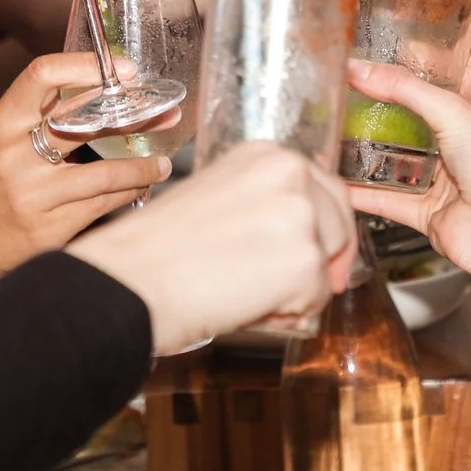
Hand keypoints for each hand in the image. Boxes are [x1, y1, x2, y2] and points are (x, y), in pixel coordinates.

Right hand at [0, 53, 173, 283]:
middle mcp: (13, 157)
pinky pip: (100, 207)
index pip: (42, 76)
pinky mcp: (47, 231)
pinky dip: (126, 195)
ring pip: (105, 176)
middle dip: (135, 117)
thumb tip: (99, 91)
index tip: (124, 70)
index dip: (86, 66)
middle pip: (85, 124)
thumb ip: (37, 116)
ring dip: (141, 168)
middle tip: (165, 112)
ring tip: (162, 165)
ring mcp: (31, 197)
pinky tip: (138, 189)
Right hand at [70, 143, 357, 354]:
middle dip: (321, 261)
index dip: (320, 229)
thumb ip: (264, 206)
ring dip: (300, 290)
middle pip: (340, 224)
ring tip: (247, 293)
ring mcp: (300, 214)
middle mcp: (288, 173)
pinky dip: (288, 316)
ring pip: (329, 266)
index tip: (312, 253)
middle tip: (282, 288)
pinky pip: (317, 302)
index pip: (324, 189)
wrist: (130, 281)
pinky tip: (245, 307)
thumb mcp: (219, 200)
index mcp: (265, 154)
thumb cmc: (157, 251)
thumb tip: (304, 239)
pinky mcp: (304, 260)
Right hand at [342, 62, 470, 338]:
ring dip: (369, 147)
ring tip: (335, 127)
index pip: (453, 77)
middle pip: (417, 116)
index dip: (424, 64)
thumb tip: (360, 69)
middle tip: (351, 87)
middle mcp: (465, 142)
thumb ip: (404, 88)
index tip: (388, 51)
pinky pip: (385, 196)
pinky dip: (360, 190)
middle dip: (385, 106)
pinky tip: (335, 179)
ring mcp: (444, 177)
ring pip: (398, 157)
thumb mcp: (452, 110)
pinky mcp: (425, 208)